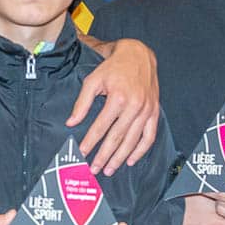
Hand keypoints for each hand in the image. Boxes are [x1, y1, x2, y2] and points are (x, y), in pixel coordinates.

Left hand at [68, 37, 157, 173]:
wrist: (138, 55)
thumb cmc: (113, 68)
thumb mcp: (93, 80)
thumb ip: (82, 103)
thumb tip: (71, 122)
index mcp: (117, 98)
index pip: (100, 127)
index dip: (90, 142)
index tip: (81, 153)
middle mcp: (134, 106)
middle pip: (117, 138)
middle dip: (104, 156)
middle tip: (94, 169)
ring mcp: (146, 110)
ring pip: (132, 141)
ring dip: (120, 158)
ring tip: (109, 169)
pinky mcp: (154, 112)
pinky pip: (149, 136)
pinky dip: (140, 151)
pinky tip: (130, 160)